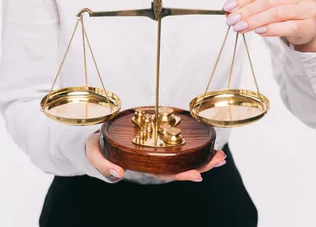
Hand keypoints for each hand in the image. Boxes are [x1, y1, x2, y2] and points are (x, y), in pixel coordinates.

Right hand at [85, 133, 226, 181]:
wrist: (95, 138)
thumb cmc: (97, 147)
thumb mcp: (95, 155)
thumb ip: (104, 164)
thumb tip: (118, 173)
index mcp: (141, 166)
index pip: (164, 173)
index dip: (180, 175)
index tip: (197, 176)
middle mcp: (153, 161)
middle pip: (180, 167)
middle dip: (201, 166)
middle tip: (219, 160)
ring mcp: (157, 152)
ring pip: (183, 158)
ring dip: (202, 158)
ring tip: (220, 156)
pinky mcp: (158, 140)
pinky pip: (179, 145)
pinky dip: (194, 145)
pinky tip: (207, 143)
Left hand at [222, 0, 315, 51]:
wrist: (306, 27)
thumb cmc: (286, 10)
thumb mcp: (270, 1)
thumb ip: (251, 1)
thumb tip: (229, 9)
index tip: (228, 7)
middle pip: (270, 0)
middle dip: (247, 11)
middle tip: (232, 20)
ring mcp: (309, 8)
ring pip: (277, 13)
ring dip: (255, 21)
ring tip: (240, 27)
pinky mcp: (310, 25)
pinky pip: (289, 26)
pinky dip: (271, 29)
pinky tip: (258, 32)